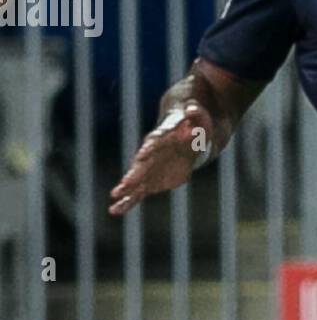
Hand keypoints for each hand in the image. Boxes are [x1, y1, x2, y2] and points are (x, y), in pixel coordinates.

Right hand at [108, 101, 213, 215]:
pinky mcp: (150, 180)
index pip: (156, 140)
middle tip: (126, 182)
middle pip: (142, 163)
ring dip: (126, 188)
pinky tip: (114, 210)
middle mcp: (151, 152)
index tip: (144, 154)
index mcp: (163, 135)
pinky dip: (127, 201)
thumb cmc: (194, 124)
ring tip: (115, 196)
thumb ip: (195, 113)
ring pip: (136, 179)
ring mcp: (149, 167)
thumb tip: (191, 109)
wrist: (188, 136)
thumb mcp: (199, 116)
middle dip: (136, 173)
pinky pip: (137, 192)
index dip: (151, 147)